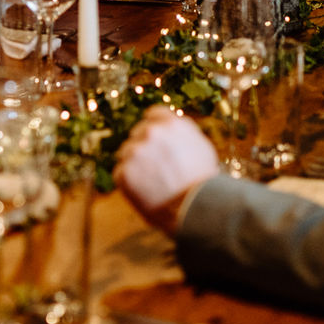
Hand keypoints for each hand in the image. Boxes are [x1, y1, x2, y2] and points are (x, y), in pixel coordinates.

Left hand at [114, 107, 219, 235]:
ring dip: (135, 164)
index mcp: (170, 123)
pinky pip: (121, 173)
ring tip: (153, 182)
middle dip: (144, 148)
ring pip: (126, 153)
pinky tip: (145, 191)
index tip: (156, 142)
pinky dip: (129, 182)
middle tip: (157, 167)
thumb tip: (169, 125)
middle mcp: (150, 132)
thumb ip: (181, 132)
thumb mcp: (201, 145)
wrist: (196, 208)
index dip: (155, 129)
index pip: (152, 115)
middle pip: (138, 134)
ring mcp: (135, 152)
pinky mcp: (124, 172)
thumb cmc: (203, 180)